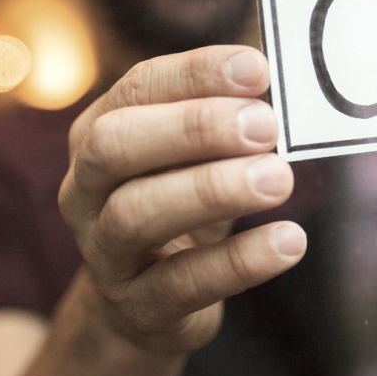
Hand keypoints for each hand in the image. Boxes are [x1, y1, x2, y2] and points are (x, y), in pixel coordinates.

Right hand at [57, 46, 305, 354]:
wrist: (149, 303)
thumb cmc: (183, 201)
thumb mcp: (198, 156)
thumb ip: (231, 116)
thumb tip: (284, 71)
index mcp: (100, 130)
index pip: (140, 86)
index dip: (197, 73)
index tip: (259, 69)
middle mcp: (87, 186)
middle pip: (115, 144)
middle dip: (195, 128)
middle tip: (266, 126)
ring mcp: (103, 250)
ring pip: (137, 213)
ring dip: (213, 190)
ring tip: (280, 179)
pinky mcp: (137, 306)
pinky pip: (182, 283)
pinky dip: (239, 261)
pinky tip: (289, 241)